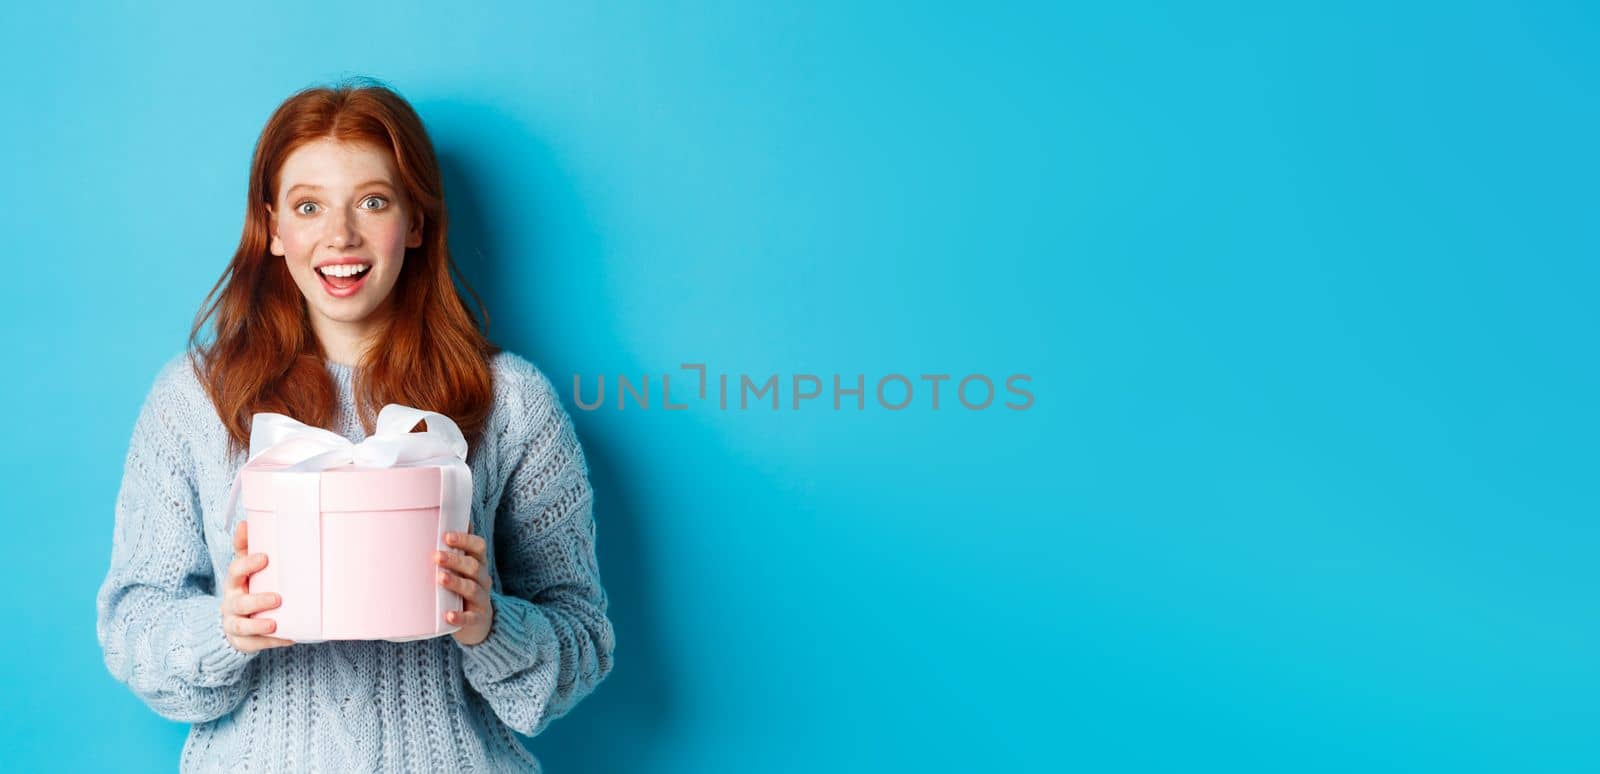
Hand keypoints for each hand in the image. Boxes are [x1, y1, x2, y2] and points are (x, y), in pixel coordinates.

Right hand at [222, 520, 294, 652]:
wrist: (234, 621)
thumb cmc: (246, 587)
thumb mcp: (245, 567)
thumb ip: (245, 547)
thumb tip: (246, 521)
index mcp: (235, 582)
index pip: (235, 571)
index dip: (247, 564)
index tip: (264, 558)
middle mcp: (232, 603)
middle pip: (240, 602)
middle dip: (257, 600)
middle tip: (277, 597)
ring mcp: (235, 624)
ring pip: (242, 626)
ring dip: (259, 624)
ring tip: (275, 622)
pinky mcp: (244, 641)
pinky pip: (256, 643)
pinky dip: (273, 641)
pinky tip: (290, 637)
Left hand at [437, 530, 493, 645]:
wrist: (478, 623)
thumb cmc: (463, 588)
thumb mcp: (462, 569)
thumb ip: (454, 550)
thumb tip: (443, 519)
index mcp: (478, 564)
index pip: (478, 547)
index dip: (465, 540)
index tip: (446, 537)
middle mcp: (483, 579)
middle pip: (474, 566)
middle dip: (455, 560)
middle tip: (436, 556)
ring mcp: (481, 600)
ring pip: (472, 589)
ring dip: (456, 583)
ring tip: (440, 579)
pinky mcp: (477, 619)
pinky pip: (470, 618)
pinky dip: (460, 617)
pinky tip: (448, 616)